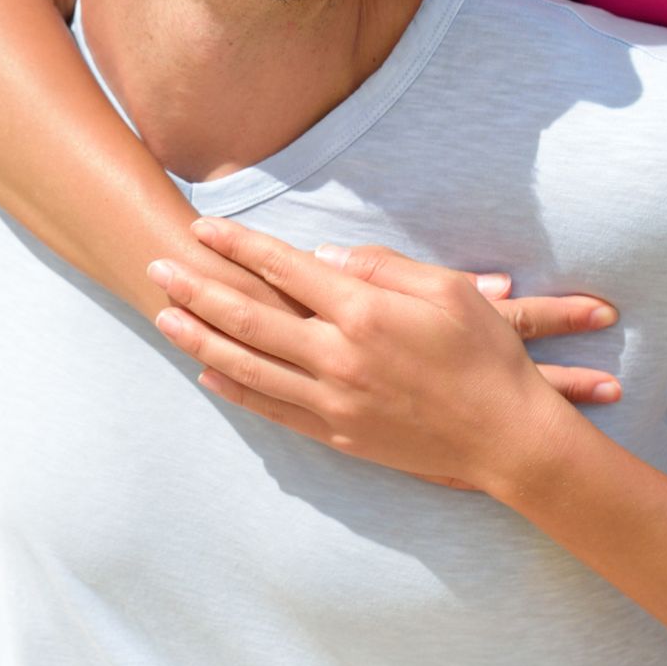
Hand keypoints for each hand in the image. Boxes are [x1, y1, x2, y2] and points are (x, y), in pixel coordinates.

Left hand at [147, 216, 610, 493]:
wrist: (509, 439)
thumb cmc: (487, 356)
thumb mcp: (448, 289)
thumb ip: (383, 266)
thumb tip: (324, 258)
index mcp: (364, 312)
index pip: (284, 269)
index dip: (239, 245)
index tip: (203, 227)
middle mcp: (338, 357)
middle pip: (249, 317)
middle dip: (197, 290)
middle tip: (157, 268)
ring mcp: (334, 401)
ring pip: (249, 366)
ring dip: (200, 340)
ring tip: (163, 318)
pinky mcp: (338, 434)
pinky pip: (273, 409)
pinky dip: (236, 389)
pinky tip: (207, 373)